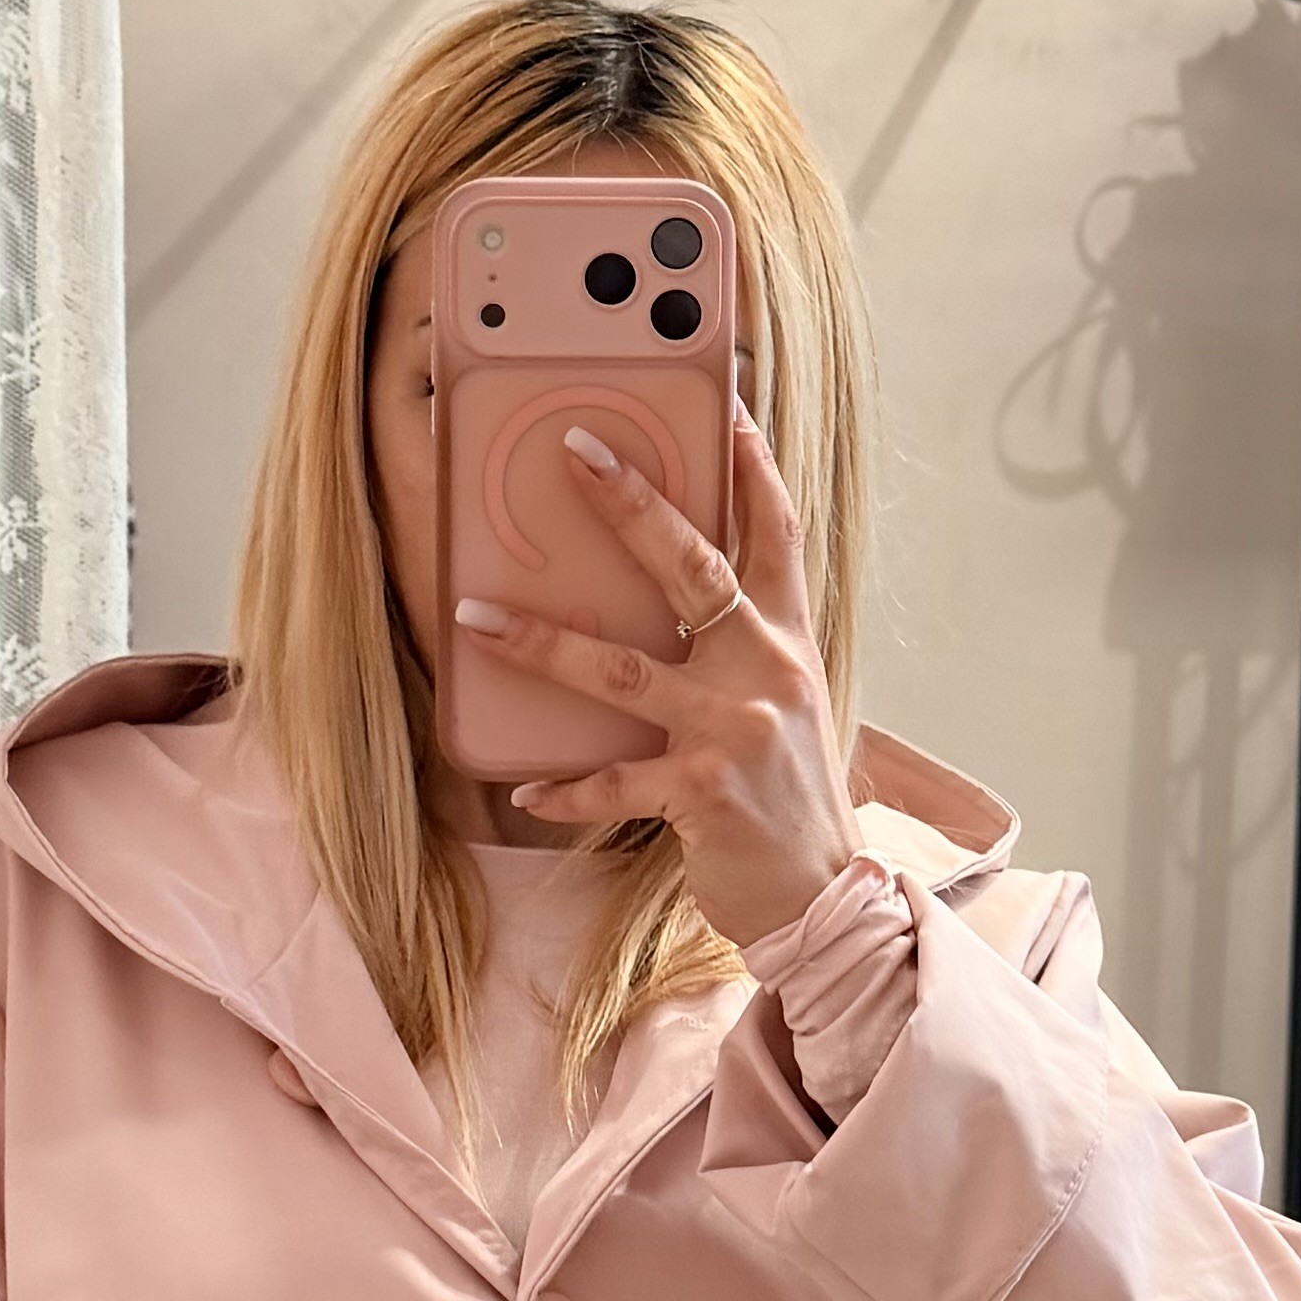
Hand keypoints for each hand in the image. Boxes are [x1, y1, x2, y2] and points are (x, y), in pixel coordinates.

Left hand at [454, 400, 863, 953]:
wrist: (825, 895)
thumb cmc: (789, 799)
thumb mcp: (784, 708)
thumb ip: (741, 652)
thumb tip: (672, 612)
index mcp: (789, 641)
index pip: (776, 532)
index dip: (751, 466)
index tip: (725, 404)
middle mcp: (765, 669)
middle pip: (691, 565)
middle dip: (629, 502)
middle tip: (574, 450)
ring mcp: (733, 728)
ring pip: (621, 668)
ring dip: (541, 642)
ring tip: (475, 617)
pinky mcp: (702, 790)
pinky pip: (613, 781)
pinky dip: (565, 787)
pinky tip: (527, 789)